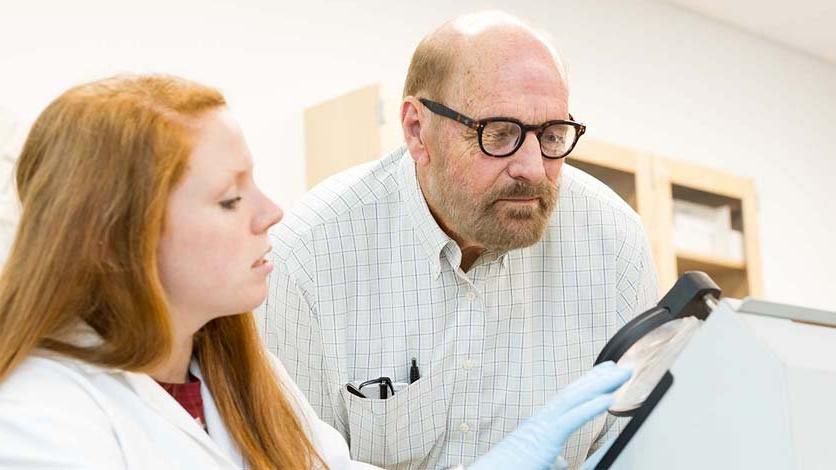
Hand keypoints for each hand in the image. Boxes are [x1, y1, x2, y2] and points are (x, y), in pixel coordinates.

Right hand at [469, 362, 630, 469]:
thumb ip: (550, 458)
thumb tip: (561, 460)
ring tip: (622, 374)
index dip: (587, 385)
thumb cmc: (507, 469)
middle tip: (618, 366)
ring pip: (575, 399)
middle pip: (574, 393)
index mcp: (540, 426)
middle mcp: (541, 420)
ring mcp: (541, 426)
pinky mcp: (544, 439)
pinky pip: (572, 419)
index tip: (603, 375)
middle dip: (598, 378)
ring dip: (601, 385)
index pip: (568, 400)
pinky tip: (609, 398)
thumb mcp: (535, 463)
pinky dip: (591, 407)